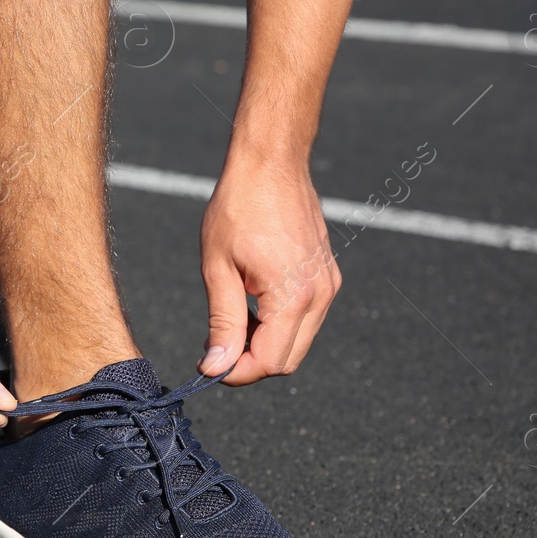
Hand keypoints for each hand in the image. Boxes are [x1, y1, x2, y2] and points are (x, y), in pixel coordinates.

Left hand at [198, 153, 339, 384]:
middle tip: (216, 346)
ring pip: (298, 342)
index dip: (237, 373)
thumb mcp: (218, 268)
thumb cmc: (238, 208)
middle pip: (288, 359)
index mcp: (294, 296)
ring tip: (232, 318)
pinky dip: (279, 324)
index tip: (209, 366)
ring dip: (265, 344)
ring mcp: (328, 285)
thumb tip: (216, 368)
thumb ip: (223, 323)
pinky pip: (306, 319)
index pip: (270, 361)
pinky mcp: (328, 277)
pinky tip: (252, 303)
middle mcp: (320, 295)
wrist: (271, 164)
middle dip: (251, 362)